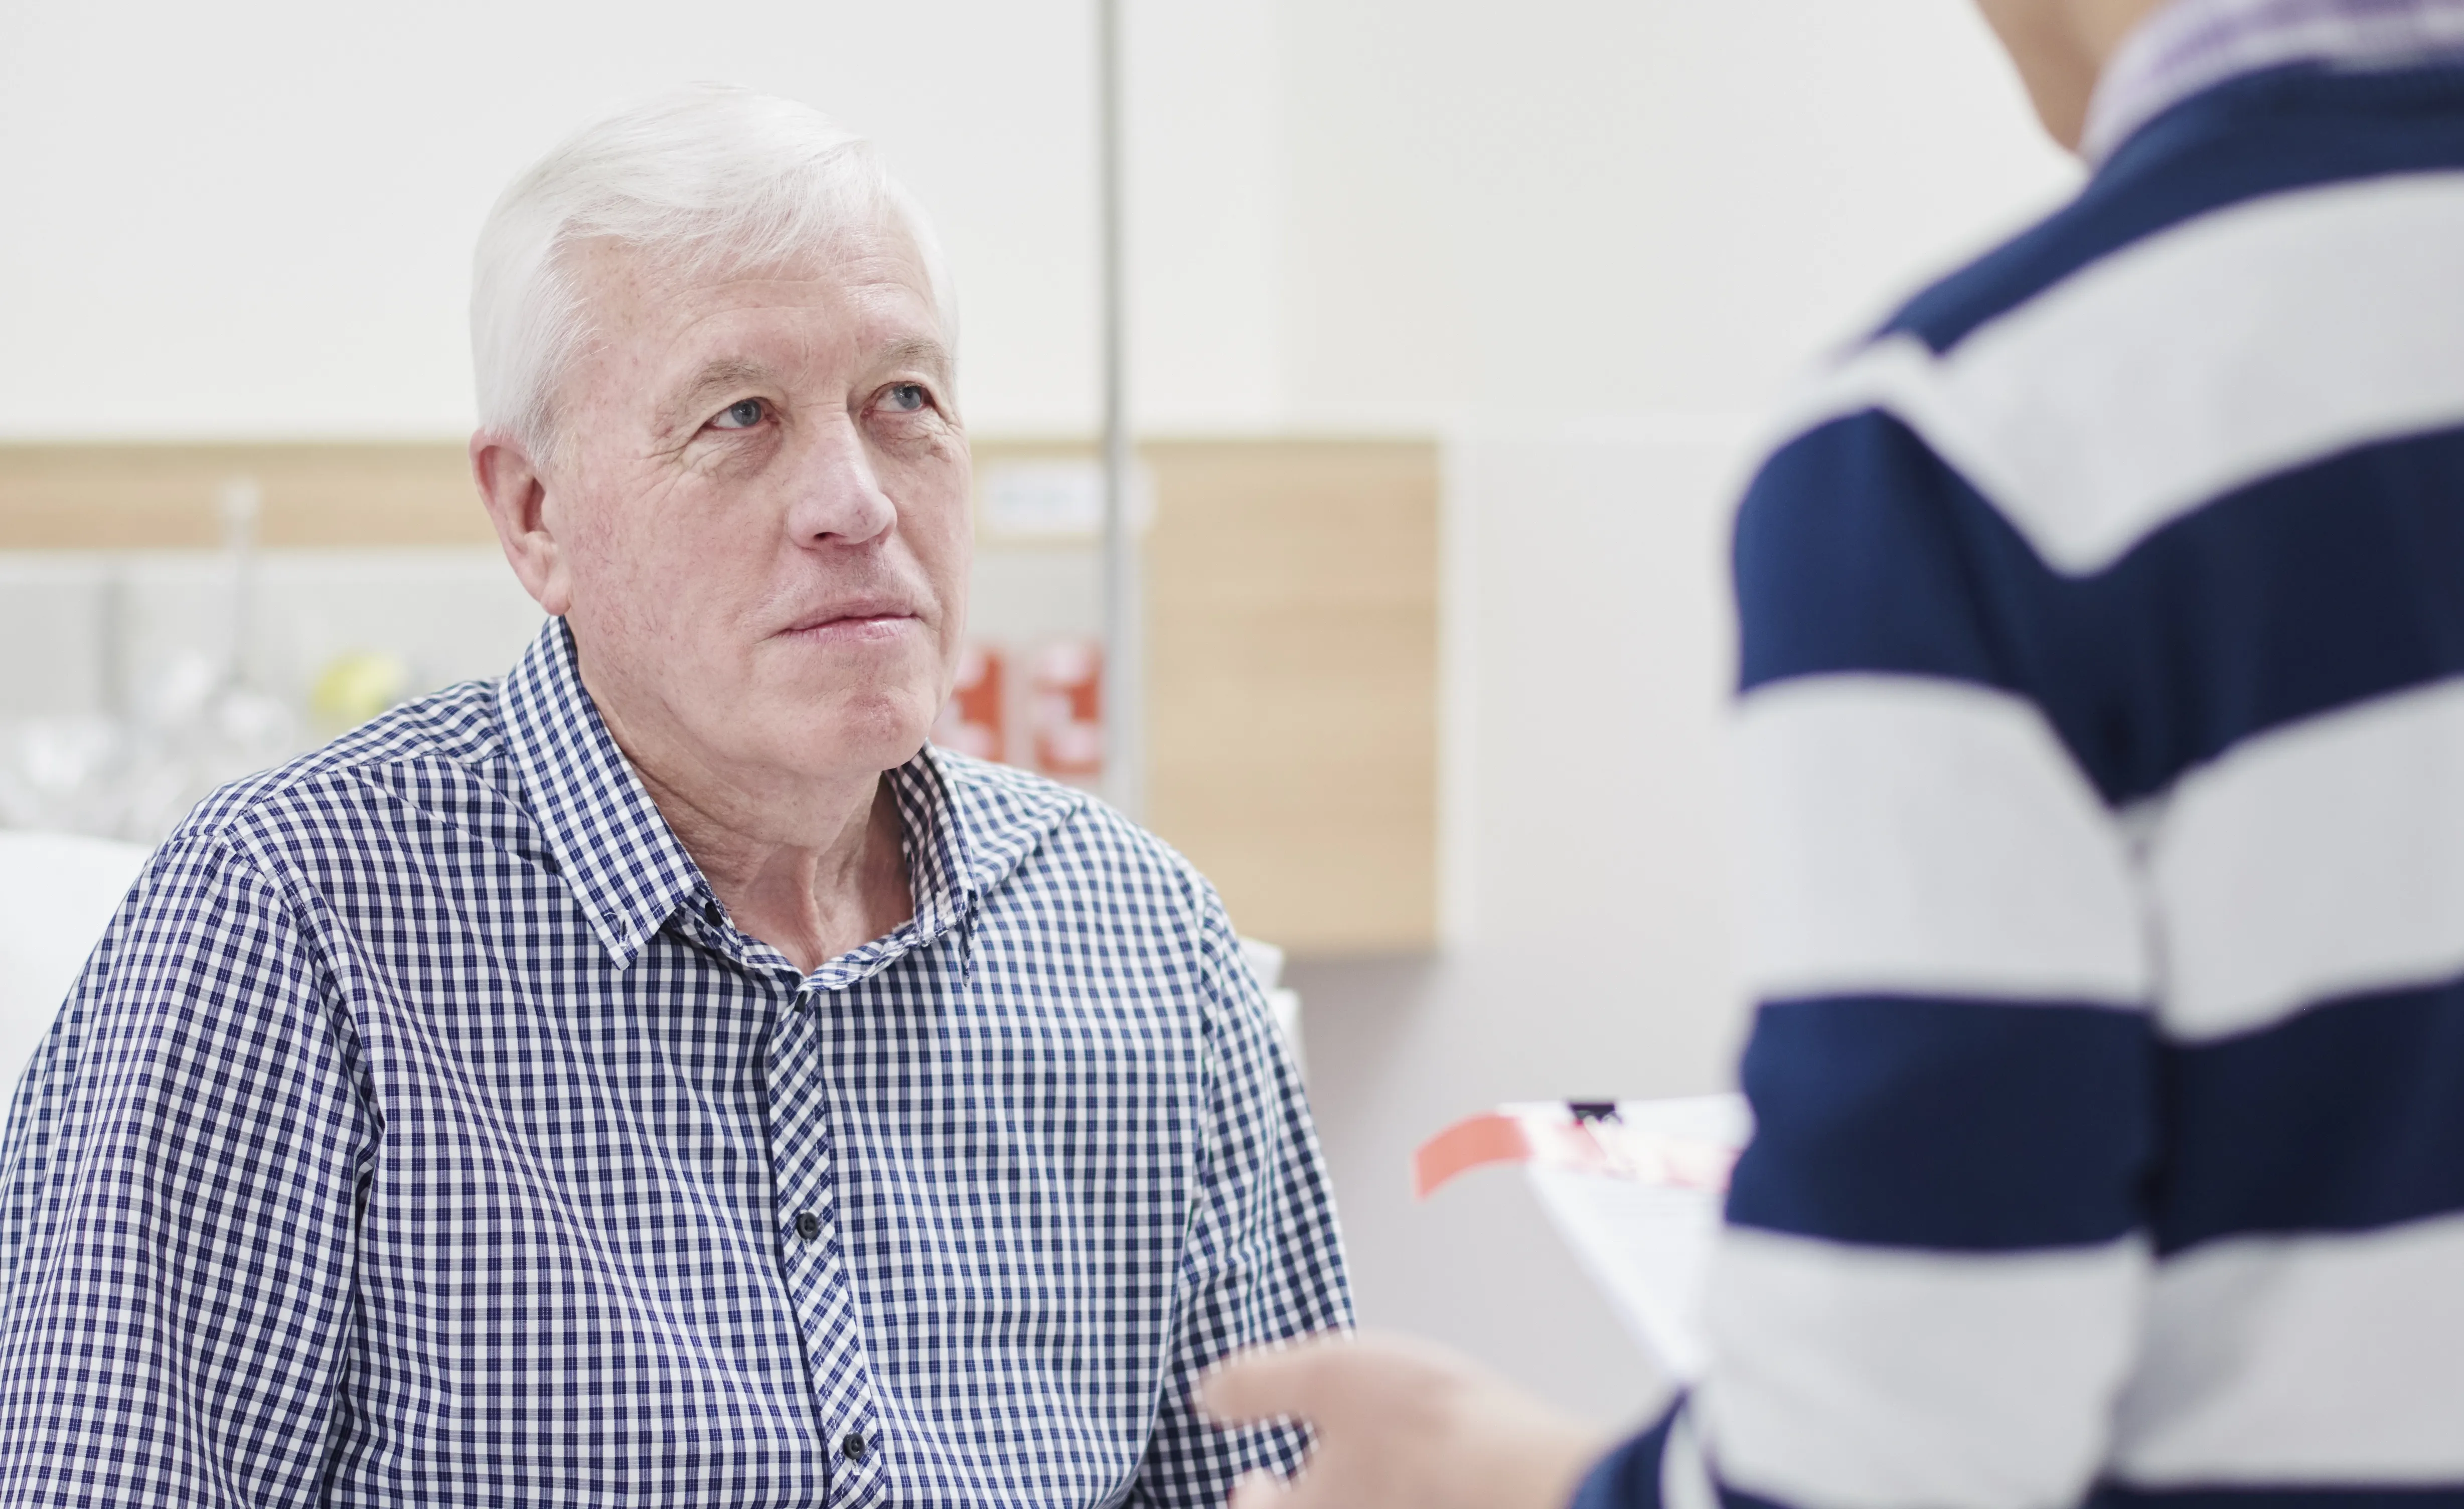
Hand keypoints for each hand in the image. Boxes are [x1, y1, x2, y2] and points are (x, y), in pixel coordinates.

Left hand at [1201, 1330, 1609, 1508]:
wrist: (1524, 1476)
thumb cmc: (1428, 1429)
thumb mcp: (1326, 1377)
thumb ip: (1256, 1386)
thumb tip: (1209, 1395)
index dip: (1249, 1500)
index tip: (1251, 1480)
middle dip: (1300, 1499)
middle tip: (1291, 1480)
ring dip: (1353, 1496)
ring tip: (1361, 1470)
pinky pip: (1409, 1506)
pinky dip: (1401, 1496)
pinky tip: (1419, 1479)